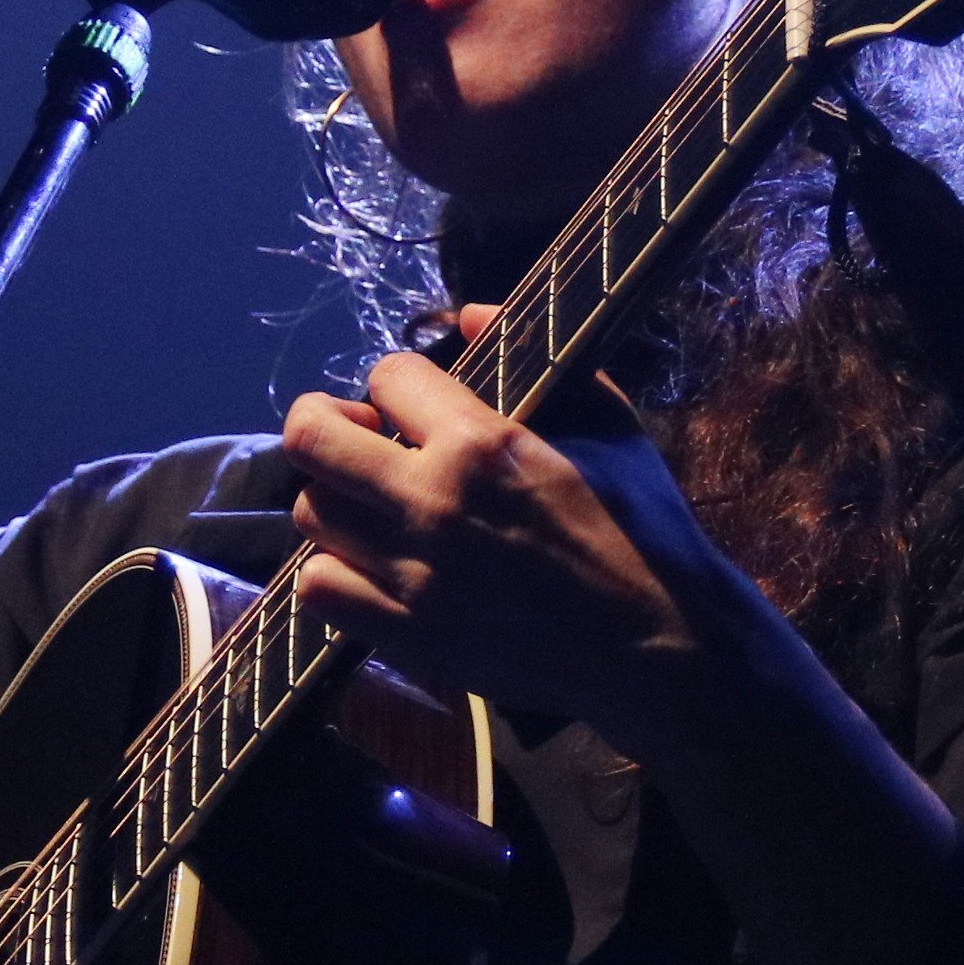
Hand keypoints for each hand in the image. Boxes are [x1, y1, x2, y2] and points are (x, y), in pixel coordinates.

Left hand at [276, 304, 730, 744]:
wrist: (653, 649)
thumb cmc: (640, 529)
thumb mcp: (608, 424)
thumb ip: (531, 358)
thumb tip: (464, 315)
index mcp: (483, 443)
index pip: (387, 376)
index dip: (398, 384)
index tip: (414, 407)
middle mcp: (433, 501)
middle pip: (312, 437)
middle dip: (325, 421)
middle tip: (358, 439)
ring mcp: (412, 573)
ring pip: (310, 511)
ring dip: (336, 500)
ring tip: (372, 508)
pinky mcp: (404, 635)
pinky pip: (316, 589)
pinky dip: (333, 571)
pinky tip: (370, 566)